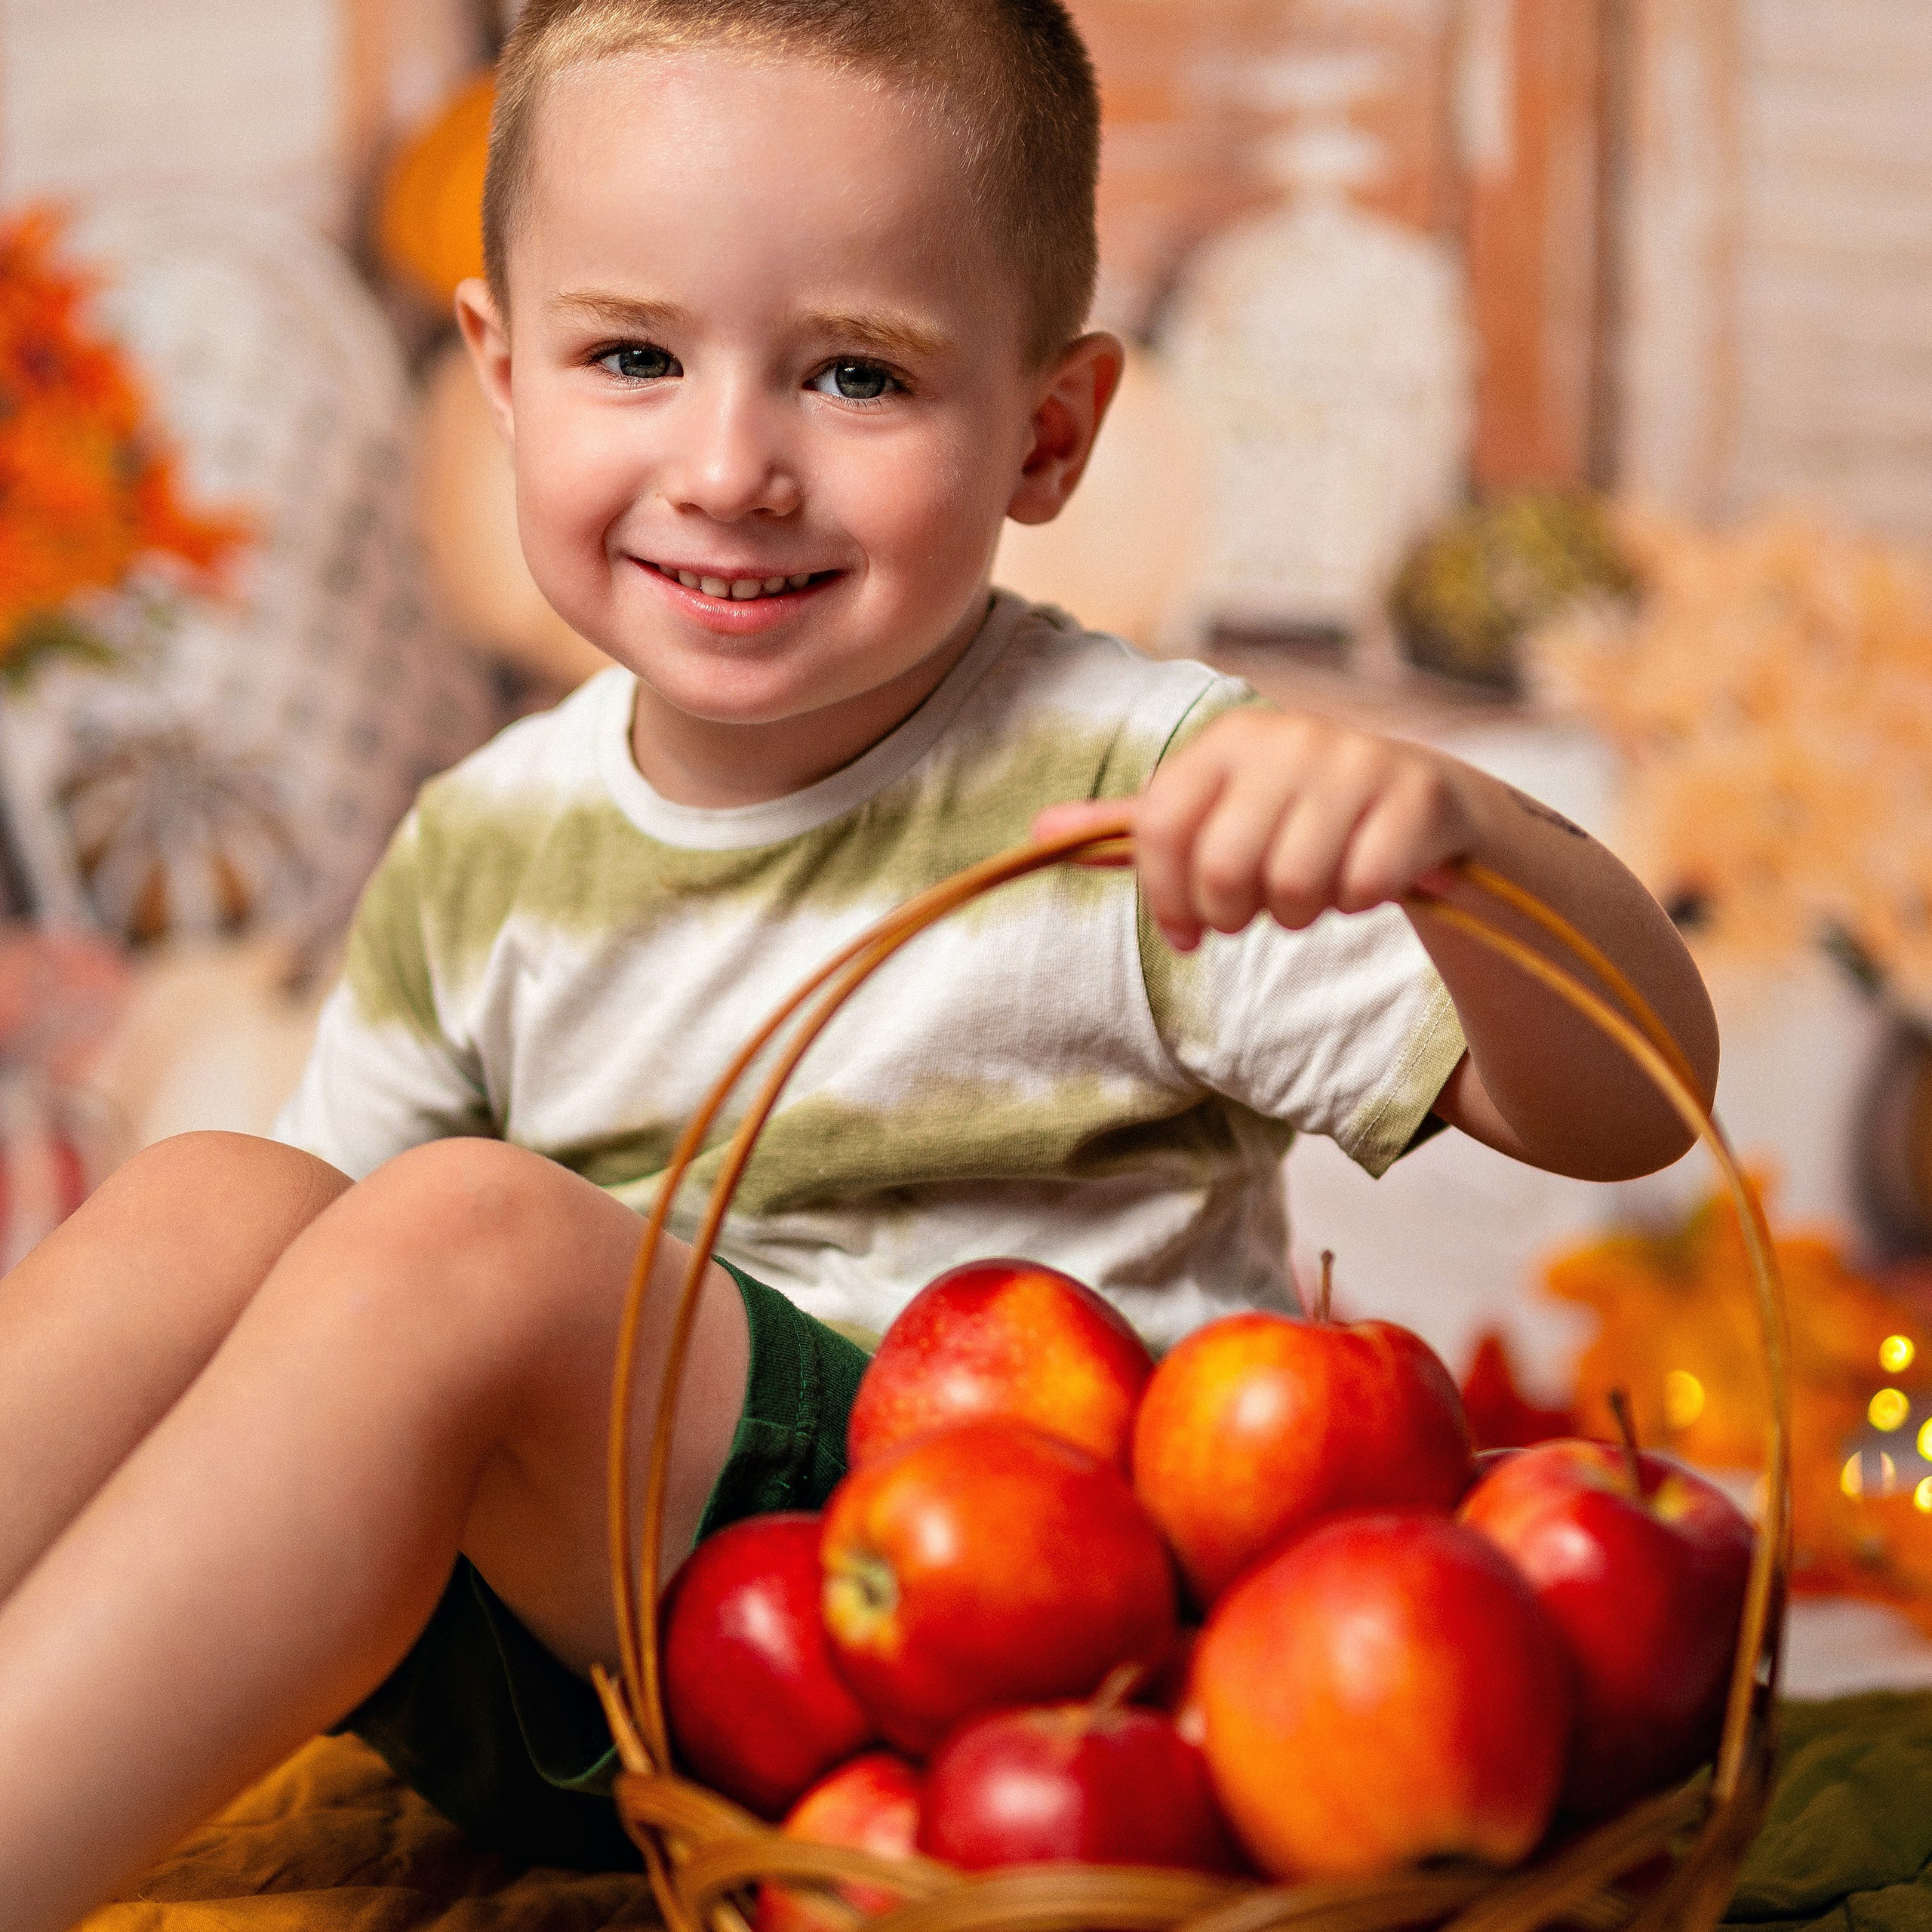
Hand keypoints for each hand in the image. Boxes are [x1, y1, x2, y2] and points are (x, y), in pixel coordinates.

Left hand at [1033, 708, 1478, 951]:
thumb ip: (1135, 827)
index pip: (1160, 827)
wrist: (1421, 805)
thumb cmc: (1298, 818)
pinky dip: (1358, 901)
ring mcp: (1356, 763)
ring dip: (1298, 915)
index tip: (1184, 934)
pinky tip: (1364, 882)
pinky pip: (1363, 886)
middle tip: (1255, 913)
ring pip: (1294, 887)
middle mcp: (1288, 738)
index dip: (1165, 897)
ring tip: (1311, 894)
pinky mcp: (1415, 797)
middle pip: (1223, 869)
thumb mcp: (1217, 813)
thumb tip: (1038, 831)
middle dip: (1233, 916)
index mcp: (1227, 740)